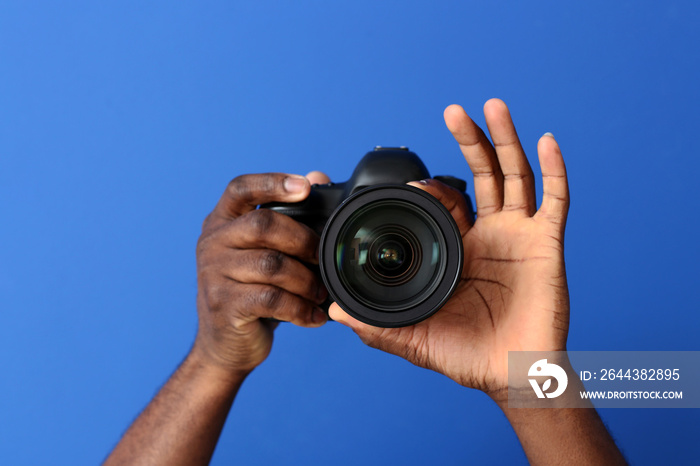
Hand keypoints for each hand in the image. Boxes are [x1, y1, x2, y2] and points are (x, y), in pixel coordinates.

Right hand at [192, 171, 330, 373]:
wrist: (226, 344)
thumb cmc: (253, 290)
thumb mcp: (267, 251)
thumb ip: (290, 216)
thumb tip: (318, 176)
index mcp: (222, 221)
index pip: (240, 189)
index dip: (272, 183)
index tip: (305, 187)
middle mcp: (212, 242)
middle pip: (263, 224)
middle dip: (303, 241)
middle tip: (323, 259)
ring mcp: (213, 274)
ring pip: (271, 265)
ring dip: (306, 280)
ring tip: (321, 293)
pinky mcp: (223, 306)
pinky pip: (271, 299)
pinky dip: (300, 309)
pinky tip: (313, 316)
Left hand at [329, 99, 569, 397]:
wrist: (511, 378)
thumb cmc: (466, 357)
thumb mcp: (414, 337)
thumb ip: (376, 325)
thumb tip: (334, 311)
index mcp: (459, 249)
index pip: (446, 203)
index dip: (430, 186)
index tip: (410, 180)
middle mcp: (490, 235)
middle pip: (482, 176)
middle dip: (469, 142)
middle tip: (452, 110)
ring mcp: (520, 236)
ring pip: (515, 177)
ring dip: (506, 141)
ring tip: (493, 106)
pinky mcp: (547, 245)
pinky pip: (555, 201)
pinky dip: (554, 170)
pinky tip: (547, 141)